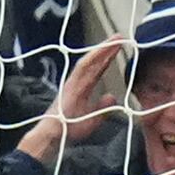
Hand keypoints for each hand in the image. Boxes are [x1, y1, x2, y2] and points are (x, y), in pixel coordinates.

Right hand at [18, 36, 125, 162]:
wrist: (53, 136)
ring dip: (103, 49)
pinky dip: (93, 57)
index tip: (119, 49)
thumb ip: (103, 107)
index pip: (97, 70)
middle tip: (120, 38)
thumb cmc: (69, 129)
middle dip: (107, 50)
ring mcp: (73, 82)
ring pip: (90, 61)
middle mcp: (77, 82)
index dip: (108, 59)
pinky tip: (103, 50)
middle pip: (94, 62)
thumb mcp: (93, 118)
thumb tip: (112, 96)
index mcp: (81, 88)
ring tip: (116, 40)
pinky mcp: (71, 84)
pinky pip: (83, 67)